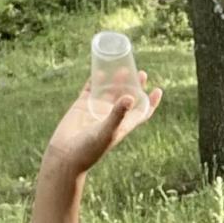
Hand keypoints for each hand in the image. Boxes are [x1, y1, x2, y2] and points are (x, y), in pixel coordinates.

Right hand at [40, 77, 161, 179]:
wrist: (65, 155)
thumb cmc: (90, 149)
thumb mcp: (107, 131)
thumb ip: (118, 114)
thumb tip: (130, 97)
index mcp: (123, 125)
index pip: (142, 112)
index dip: (151, 102)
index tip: (158, 89)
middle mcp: (112, 116)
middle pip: (128, 97)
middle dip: (135, 86)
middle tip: (141, 72)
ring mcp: (97, 110)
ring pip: (110, 91)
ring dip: (117, 80)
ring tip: (123, 67)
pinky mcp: (82, 106)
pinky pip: (91, 89)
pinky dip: (96, 79)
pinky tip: (100, 68)